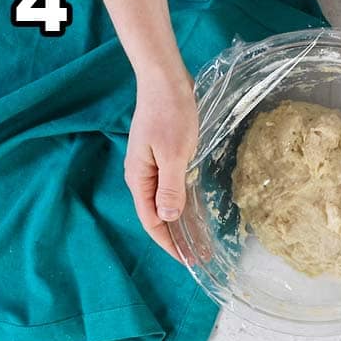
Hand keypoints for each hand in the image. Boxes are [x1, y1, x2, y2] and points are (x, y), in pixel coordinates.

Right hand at [125, 68, 197, 259]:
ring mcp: (151, 164)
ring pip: (165, 201)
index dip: (169, 243)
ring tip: (202, 238)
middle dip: (176, 236)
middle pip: (156, 214)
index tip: (189, 260)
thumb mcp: (173, 153)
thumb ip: (170, 188)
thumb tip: (166, 218)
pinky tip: (196, 208)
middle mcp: (142, 175)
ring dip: (181, 220)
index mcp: (139, 177)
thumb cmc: (169, 114)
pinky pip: (171, 187)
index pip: (151, 220)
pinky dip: (182, 201)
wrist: (165, 79)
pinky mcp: (163, 154)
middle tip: (201, 254)